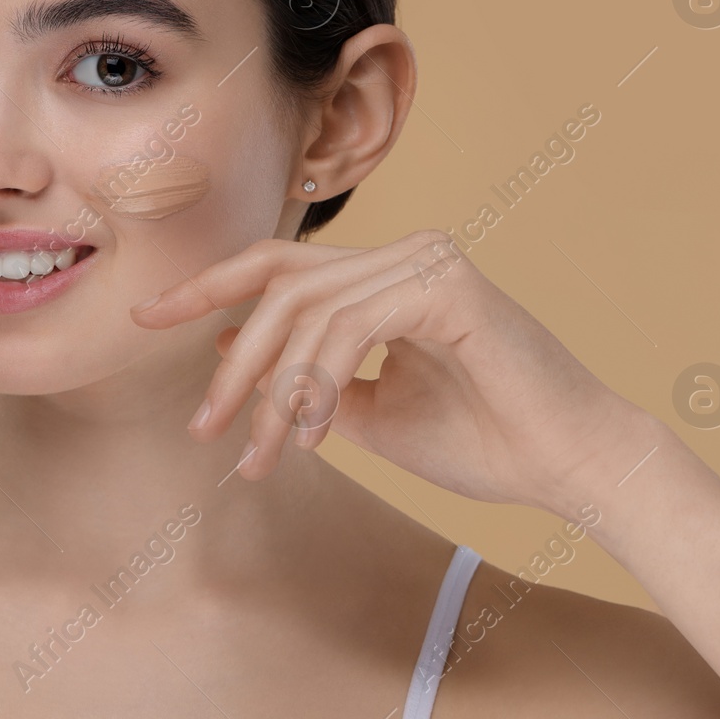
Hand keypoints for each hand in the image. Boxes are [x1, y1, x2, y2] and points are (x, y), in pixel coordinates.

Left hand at [128, 230, 648, 518]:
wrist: (571, 465)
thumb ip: (306, 378)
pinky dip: (318, 382)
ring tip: (258, 454)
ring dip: (270, 390)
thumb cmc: (482, 441)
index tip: (148, 317)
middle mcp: (403, 254)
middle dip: (228, 353)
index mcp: (384, 276)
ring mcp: (426, 260)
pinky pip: (350, 326)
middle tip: (201, 424)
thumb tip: (233, 349)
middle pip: (278, 280)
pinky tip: (310, 435)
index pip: (278, 265)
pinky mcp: (446, 284)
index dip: (208, 287)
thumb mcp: (368, 414)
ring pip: (306, 309)